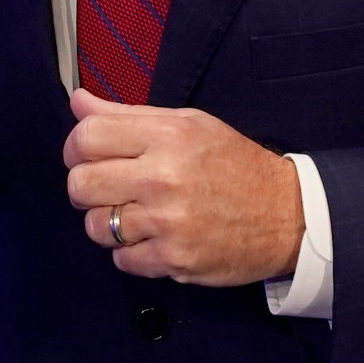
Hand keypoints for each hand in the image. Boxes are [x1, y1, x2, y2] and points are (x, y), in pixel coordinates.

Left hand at [63, 87, 301, 284]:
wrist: (288, 216)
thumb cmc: (234, 164)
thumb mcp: (188, 125)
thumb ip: (128, 115)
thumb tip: (78, 102)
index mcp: (166, 136)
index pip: (86, 137)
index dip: (75, 148)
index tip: (85, 157)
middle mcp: (163, 177)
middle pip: (81, 184)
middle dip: (84, 188)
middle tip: (105, 190)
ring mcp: (168, 222)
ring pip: (95, 227)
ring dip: (106, 224)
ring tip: (131, 216)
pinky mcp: (175, 259)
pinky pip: (121, 260)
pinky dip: (130, 253)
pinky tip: (151, 239)